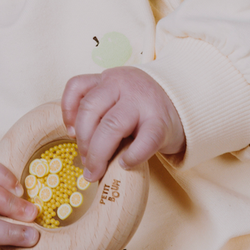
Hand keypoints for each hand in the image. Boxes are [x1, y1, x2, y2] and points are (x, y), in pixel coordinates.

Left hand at [61, 66, 183, 182]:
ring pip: (111, 125)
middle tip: (85, 162)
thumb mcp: (117, 97)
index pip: (77, 87)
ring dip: (98, 153)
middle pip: (90, 110)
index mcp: (108, 79)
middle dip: (83, 141)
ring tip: (97, 170)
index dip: (67, 112)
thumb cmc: (141, 107)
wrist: (182, 104)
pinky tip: (125, 164)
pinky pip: (143, 141)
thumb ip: (97, 109)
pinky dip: (132, 156)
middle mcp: (123, 85)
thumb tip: (75, 139)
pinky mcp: (161, 122)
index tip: (71, 134)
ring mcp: (143, 102)